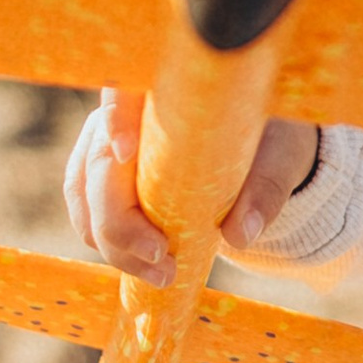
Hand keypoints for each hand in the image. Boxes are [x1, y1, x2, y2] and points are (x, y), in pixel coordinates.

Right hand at [63, 91, 322, 284]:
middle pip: (98, 160)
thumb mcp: (278, 161)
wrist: (263, 161)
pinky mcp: (106, 186)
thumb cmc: (269, 146)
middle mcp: (127, 117)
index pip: (122, 88)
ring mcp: (108, 150)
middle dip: (118, 217)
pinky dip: (110, 247)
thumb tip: (241, 234)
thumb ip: (263, 191)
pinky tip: (146, 269)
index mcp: (164, 91)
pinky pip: (88, 216)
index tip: (126, 152)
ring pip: (85, 195)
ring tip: (163, 273)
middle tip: (161, 256)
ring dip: (113, 242)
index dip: (115, 116)